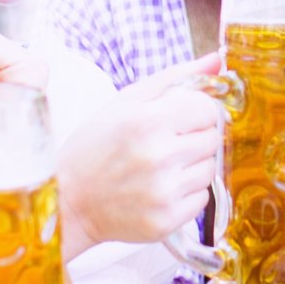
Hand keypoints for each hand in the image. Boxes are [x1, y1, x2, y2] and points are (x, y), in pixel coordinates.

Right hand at [57, 54, 224, 254]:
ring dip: (192, 167)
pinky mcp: (166, 220)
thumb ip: (175, 78)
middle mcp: (159, 157)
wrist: (67, 201)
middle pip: (212, 139)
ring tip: (160, 168)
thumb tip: (217, 62)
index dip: (196, 111)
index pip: (208, 109)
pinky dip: (187, 194)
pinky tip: (160, 189)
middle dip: (194, 138)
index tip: (178, 119)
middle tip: (165, 144)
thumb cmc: (94, 147)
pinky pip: (202, 200)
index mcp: (148, 121)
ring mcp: (163, 192)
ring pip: (210, 170)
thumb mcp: (126, 102)